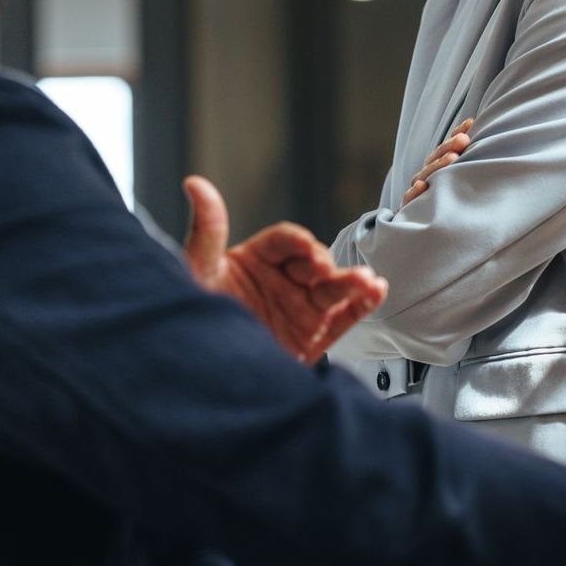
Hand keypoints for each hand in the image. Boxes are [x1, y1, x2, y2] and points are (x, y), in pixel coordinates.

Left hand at [183, 175, 386, 363]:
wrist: (196, 382)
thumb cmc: (189, 322)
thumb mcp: (197, 271)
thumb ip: (206, 230)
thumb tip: (195, 183)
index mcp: (254, 262)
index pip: (284, 242)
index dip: (298, 242)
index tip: (305, 248)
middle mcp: (280, 283)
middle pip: (313, 263)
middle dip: (324, 264)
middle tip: (324, 272)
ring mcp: (298, 309)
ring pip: (332, 289)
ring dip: (352, 281)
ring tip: (366, 281)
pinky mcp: (312, 337)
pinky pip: (343, 317)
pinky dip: (362, 305)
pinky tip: (376, 292)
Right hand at [401, 119, 473, 206]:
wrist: (428, 237)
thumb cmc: (450, 206)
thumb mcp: (460, 184)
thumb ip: (467, 161)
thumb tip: (480, 133)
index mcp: (437, 168)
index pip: (446, 148)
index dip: (456, 134)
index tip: (470, 124)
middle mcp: (426, 177)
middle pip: (435, 158)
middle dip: (449, 147)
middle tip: (464, 140)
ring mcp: (417, 192)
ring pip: (424, 175)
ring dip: (437, 165)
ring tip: (452, 158)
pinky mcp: (409, 209)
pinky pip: (409, 199)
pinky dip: (414, 192)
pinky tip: (422, 186)